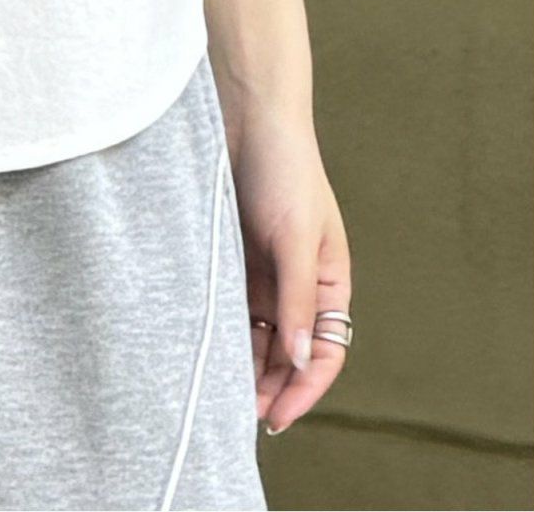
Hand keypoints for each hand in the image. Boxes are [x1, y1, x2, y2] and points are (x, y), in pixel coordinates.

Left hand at [224, 102, 351, 434]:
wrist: (245, 115)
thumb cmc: (283, 170)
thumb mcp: (294, 238)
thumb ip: (297, 300)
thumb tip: (300, 358)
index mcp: (329, 282)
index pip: (325, 351)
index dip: (303, 389)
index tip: (275, 418)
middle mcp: (298, 284)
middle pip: (287, 351)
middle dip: (269, 386)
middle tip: (235, 418)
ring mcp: (264, 271)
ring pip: (256, 334)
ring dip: (244, 365)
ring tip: (216, 395)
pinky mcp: (232, 256)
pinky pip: (230, 305)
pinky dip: (223, 331)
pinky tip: (203, 350)